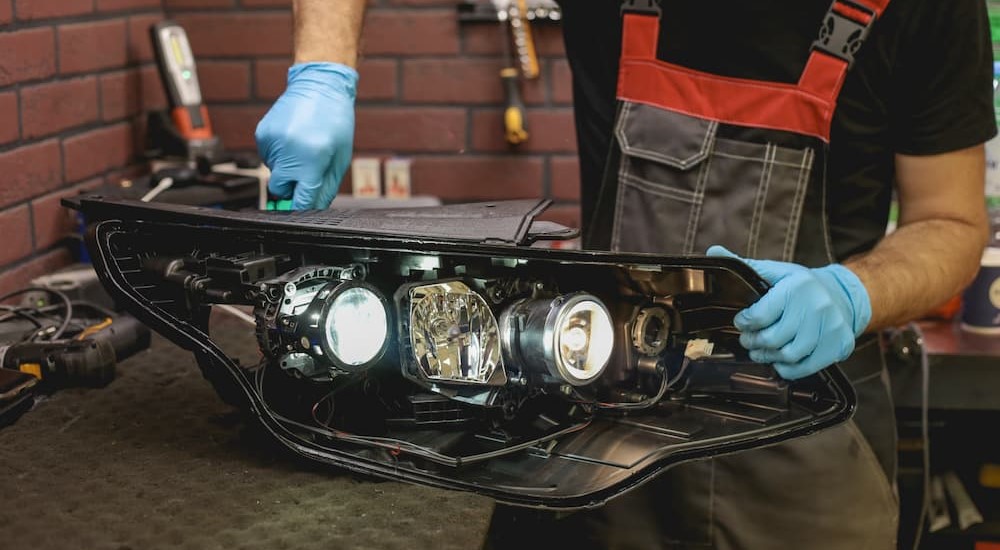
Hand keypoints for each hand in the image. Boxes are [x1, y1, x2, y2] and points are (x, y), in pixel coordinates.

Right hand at [255, 62, 357, 209]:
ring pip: (273, 173)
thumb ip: (325, 186)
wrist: (319, 85)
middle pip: (280, 190)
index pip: (301, 198)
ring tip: (303, 148)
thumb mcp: (339, 158)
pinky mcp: (262, 134)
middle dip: (291, 188)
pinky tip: (293, 140)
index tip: (301, 213)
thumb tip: (313, 207)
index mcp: (312, 159)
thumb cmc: (335, 120)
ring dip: (287, 168)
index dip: (301, 208)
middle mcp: (289, 151)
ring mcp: (272, 142)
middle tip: (304, 176)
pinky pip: (268, 157)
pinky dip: (280, 154)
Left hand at [706, 246, 871, 379]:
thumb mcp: (776, 271)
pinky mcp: (839, 346)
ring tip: (760, 351)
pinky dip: (787, 368)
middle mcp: (817, 307)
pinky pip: (805, 368)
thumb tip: (713, 251)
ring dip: (768, 356)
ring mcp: (831, 328)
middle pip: (773, 338)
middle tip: (748, 340)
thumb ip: (744, 265)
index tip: (741, 322)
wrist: (843, 295)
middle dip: (753, 342)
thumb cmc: (801, 285)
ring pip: (789, 355)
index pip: (759, 315)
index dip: (744, 323)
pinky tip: (779, 360)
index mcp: (797, 286)